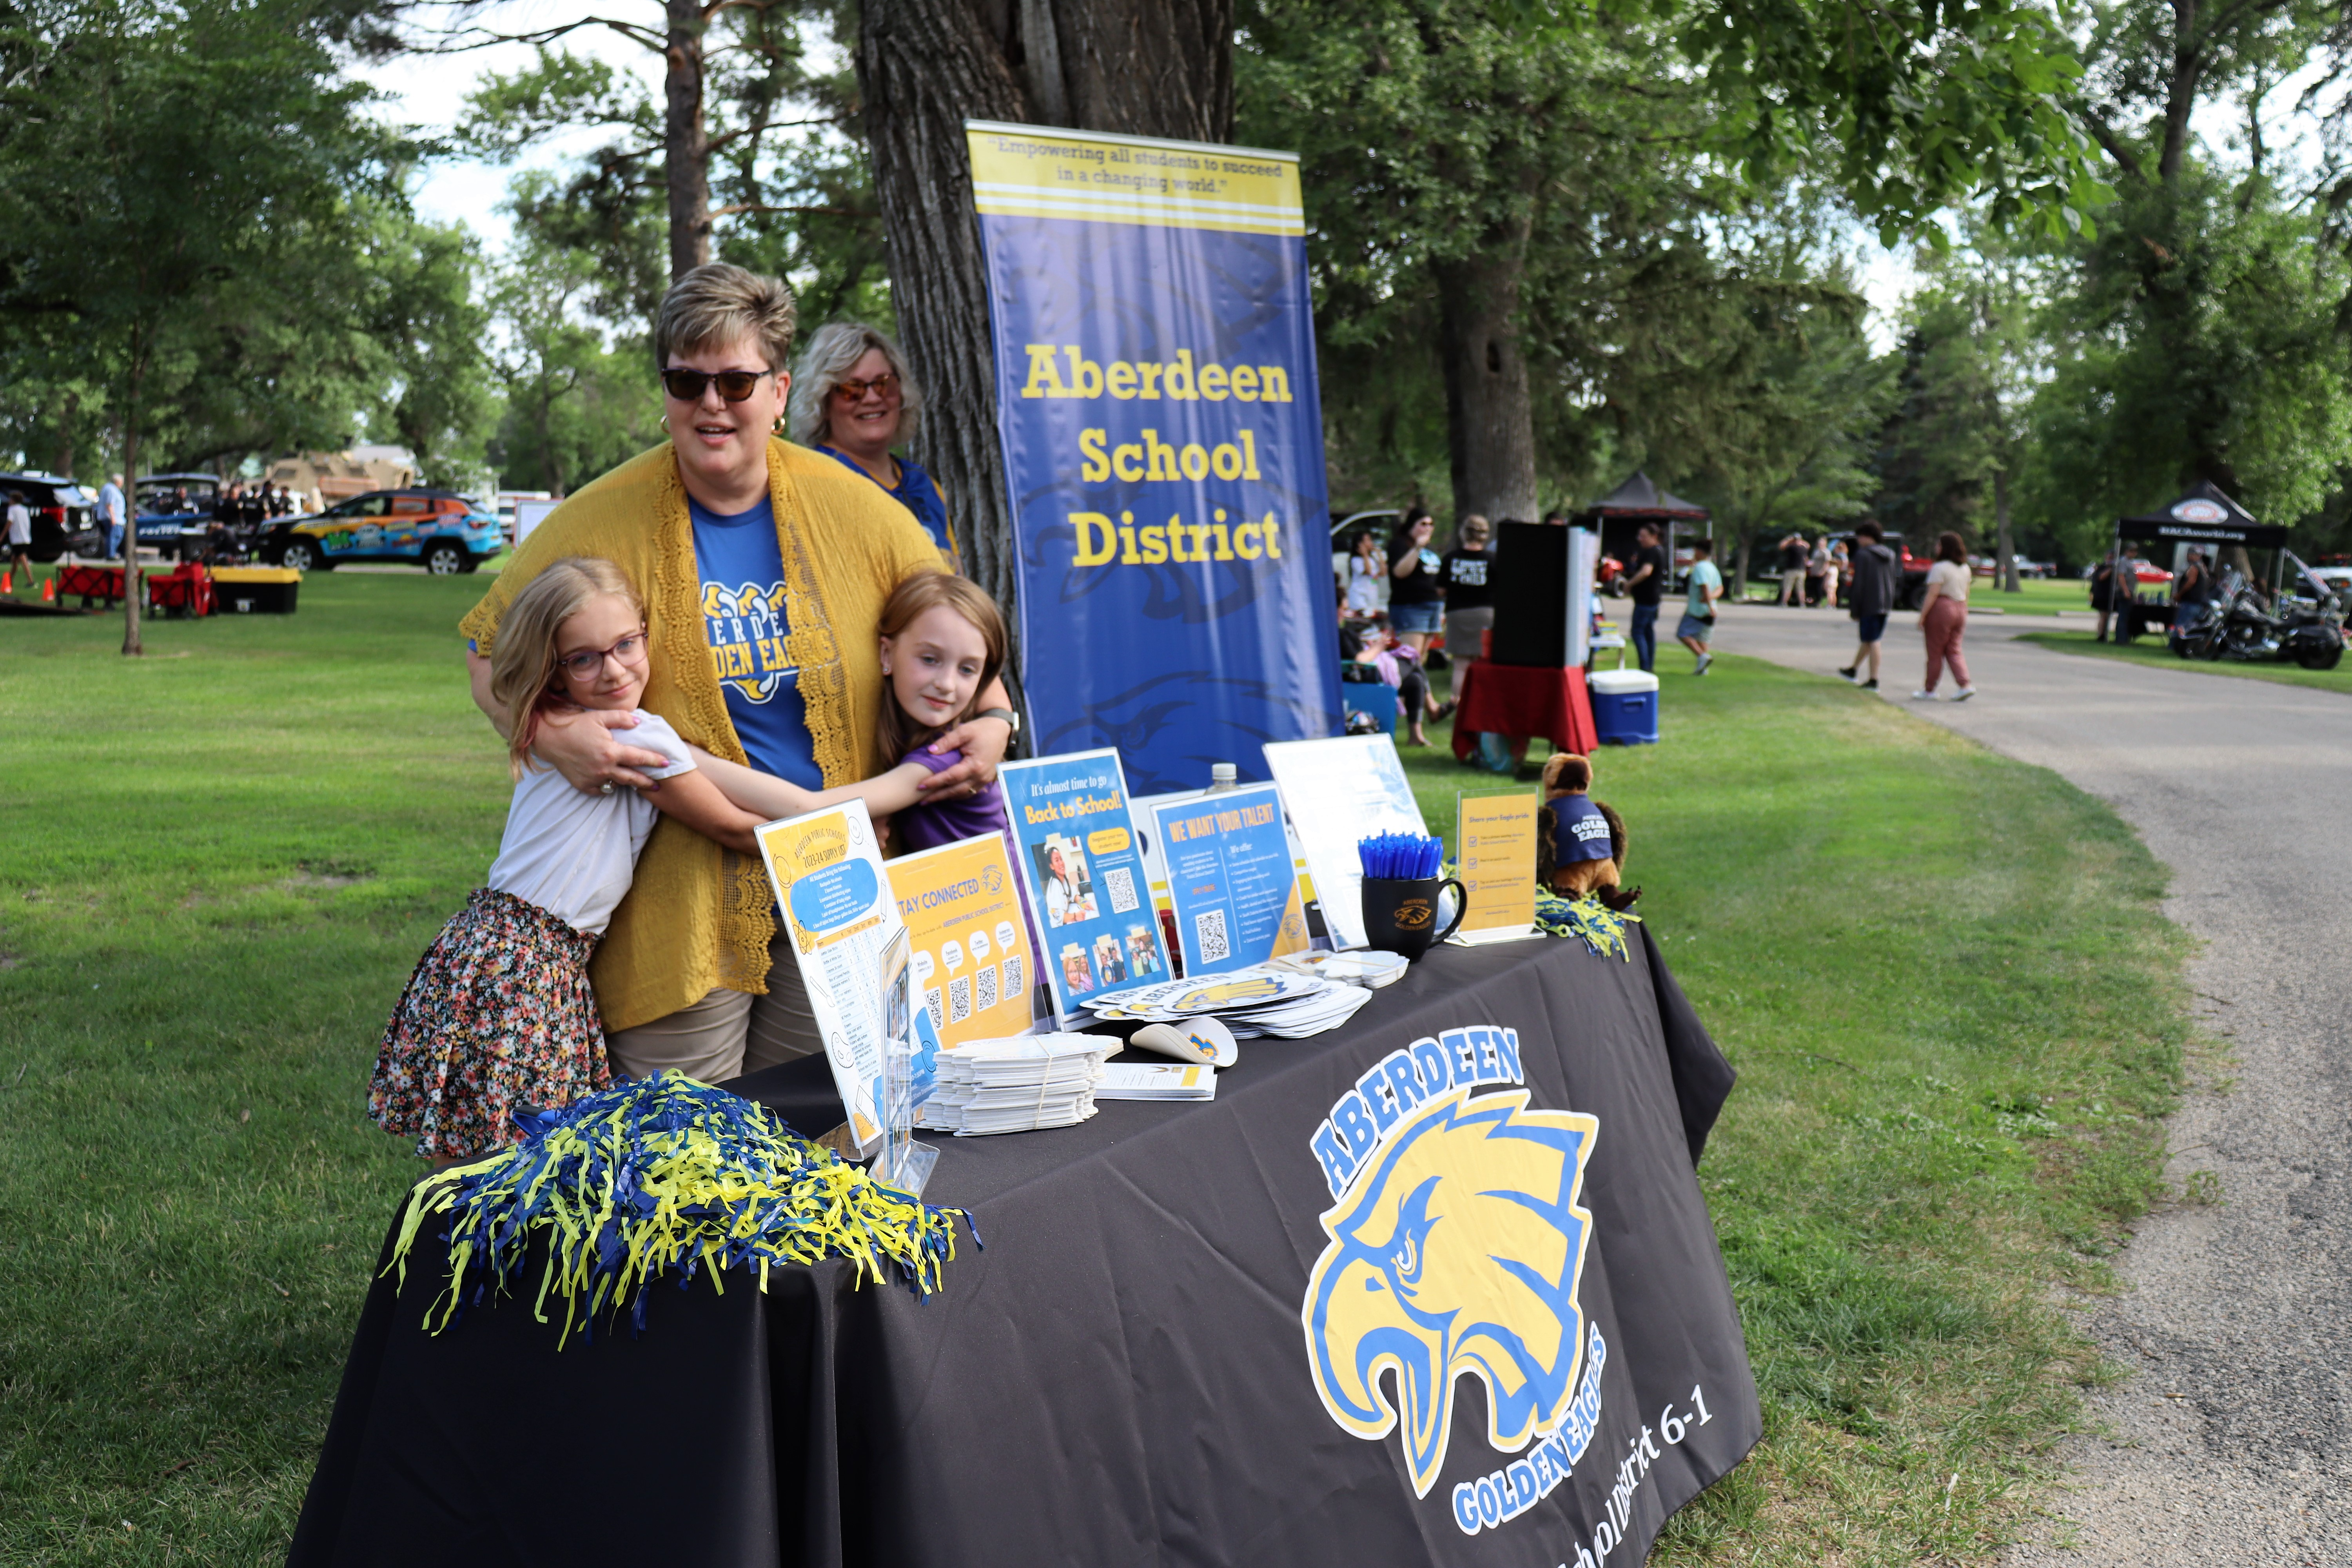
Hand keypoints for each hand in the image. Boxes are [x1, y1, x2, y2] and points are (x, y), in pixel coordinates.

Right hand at [533, 708, 674, 794]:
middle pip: (632, 778)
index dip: (654, 760)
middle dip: (647, 782)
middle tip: (658, 785)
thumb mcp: (599, 717)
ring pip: (616, 784)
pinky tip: (612, 781)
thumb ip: (621, 718)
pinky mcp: (583, 785)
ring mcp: (593, 779)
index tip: (666, 762)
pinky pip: (600, 789)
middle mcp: (603, 768)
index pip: (639, 758)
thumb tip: (639, 723)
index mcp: (610, 752)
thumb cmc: (576, 725)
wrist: (550, 738)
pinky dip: (607, 785)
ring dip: (627, 784)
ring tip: (638, 784)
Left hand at [916, 715, 1012, 798]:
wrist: (1000, 730)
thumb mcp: (963, 731)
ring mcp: (985, 779)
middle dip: (938, 796)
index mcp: (975, 765)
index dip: (935, 782)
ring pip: (963, 794)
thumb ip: (946, 742)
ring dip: (947, 797)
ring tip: (931, 799)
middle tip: (922, 800)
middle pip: (956, 790)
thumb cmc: (982, 729)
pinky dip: (958, 795)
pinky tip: (948, 795)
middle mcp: (981, 776)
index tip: (920, 785)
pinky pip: (971, 792)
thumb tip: (930, 751)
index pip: (951, 777)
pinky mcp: (986, 779)